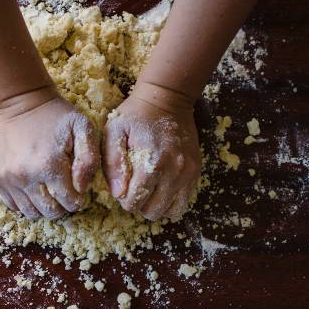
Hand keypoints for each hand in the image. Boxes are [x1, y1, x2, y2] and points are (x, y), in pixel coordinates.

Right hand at [0, 92, 99, 219]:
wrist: (23, 103)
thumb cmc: (57, 116)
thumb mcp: (83, 128)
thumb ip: (89, 159)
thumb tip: (82, 188)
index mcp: (49, 166)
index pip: (70, 203)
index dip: (79, 199)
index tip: (79, 189)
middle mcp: (25, 176)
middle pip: (51, 212)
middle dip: (63, 207)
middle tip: (65, 192)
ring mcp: (8, 179)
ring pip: (31, 213)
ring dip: (44, 208)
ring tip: (50, 192)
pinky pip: (14, 206)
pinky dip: (26, 203)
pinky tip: (35, 190)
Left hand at [102, 82, 200, 220]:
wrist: (168, 98)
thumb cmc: (136, 114)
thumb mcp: (114, 131)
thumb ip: (113, 163)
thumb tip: (118, 193)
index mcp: (152, 163)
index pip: (135, 202)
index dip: (124, 199)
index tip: (122, 186)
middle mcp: (174, 171)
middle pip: (153, 211)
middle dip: (140, 205)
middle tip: (134, 188)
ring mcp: (188, 173)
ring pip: (172, 211)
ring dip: (157, 206)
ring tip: (149, 190)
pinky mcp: (196, 171)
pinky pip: (185, 201)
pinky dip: (171, 201)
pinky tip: (161, 188)